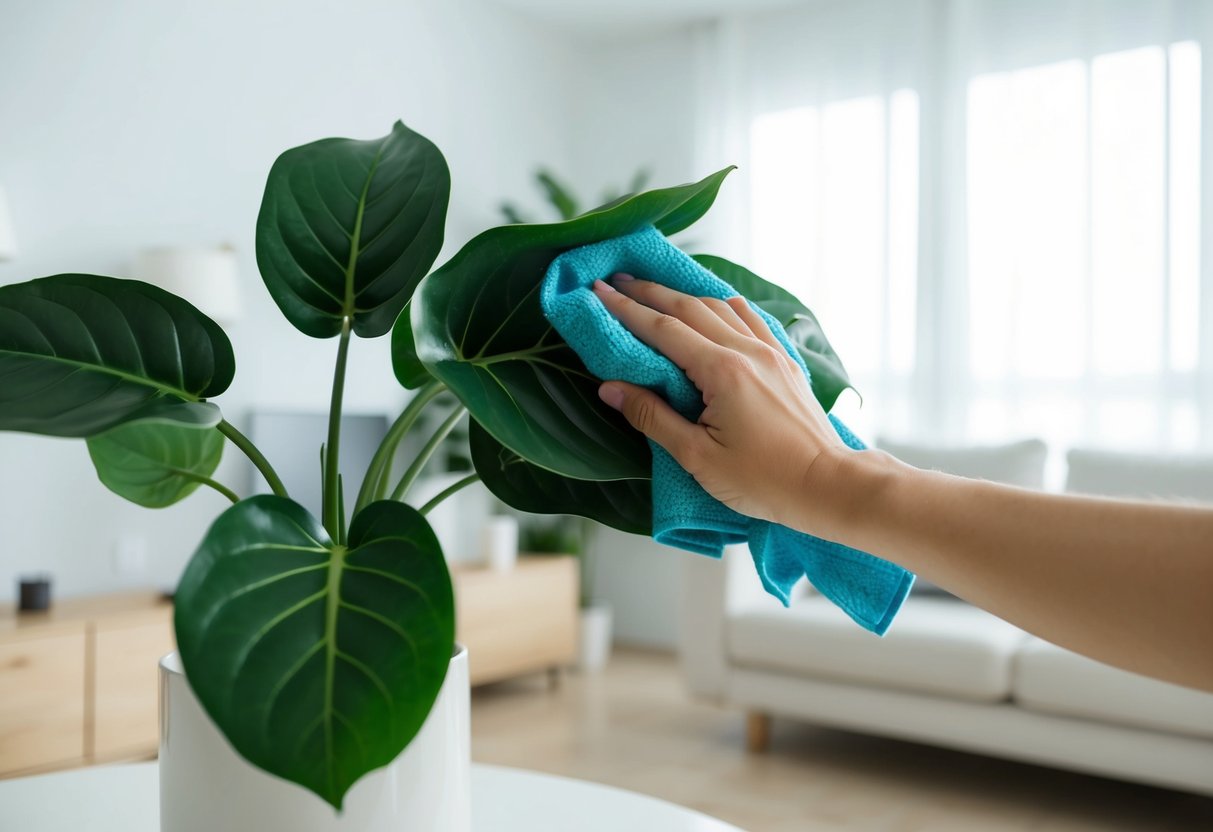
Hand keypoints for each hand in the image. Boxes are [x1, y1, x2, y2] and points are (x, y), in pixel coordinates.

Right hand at [592, 275, 851, 529]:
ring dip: (684, 294)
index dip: (626, 309)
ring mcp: (770, 352)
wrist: (825, 485)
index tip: (598, 291)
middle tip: (617, 280)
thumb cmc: (762, 480)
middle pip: (689, 307)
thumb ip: (652, 417)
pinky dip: (723, 305)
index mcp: (721, 371)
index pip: (662, 329)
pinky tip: (714, 305)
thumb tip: (611, 388)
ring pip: (720, 306)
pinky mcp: (785, 362)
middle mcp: (747, 350)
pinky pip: (750, 318)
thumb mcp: (697, 457)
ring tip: (657, 289)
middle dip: (649, 292)